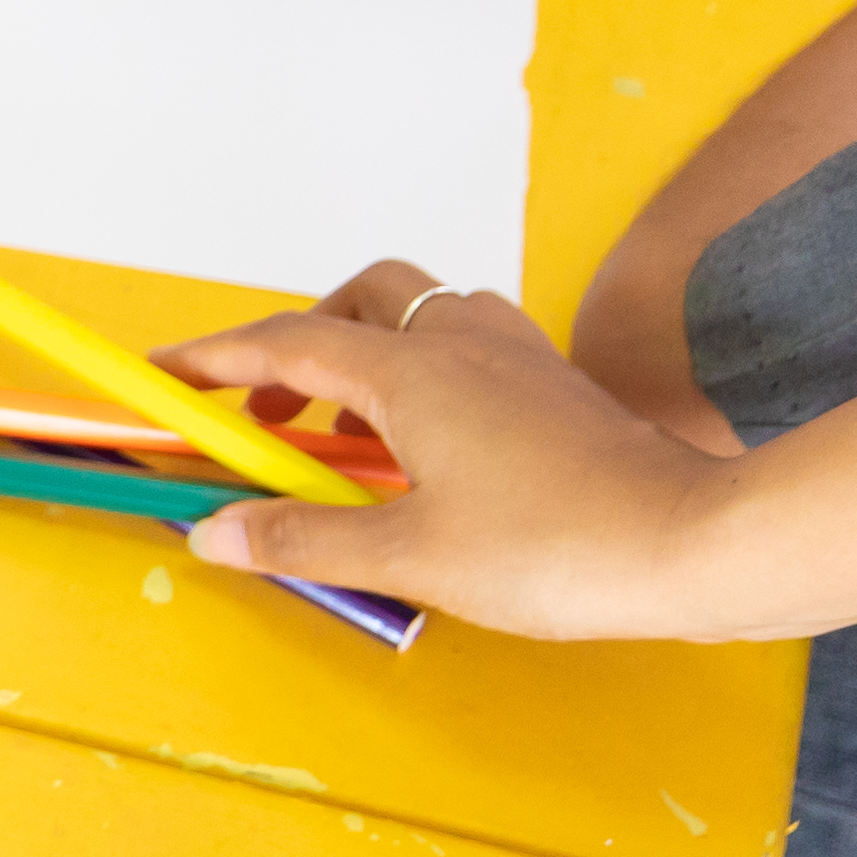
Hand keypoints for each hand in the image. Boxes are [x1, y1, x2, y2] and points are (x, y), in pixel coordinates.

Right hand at [155, 264, 739, 635]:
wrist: (694, 545)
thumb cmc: (555, 547)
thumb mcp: (407, 556)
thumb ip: (303, 537)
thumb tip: (216, 532)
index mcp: (413, 370)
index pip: (286, 343)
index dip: (212, 358)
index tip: (161, 374)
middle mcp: (463, 342)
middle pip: (357, 301)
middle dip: (296, 345)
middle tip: (265, 420)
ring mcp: (517, 358)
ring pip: (418, 317)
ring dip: (362, 358)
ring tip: (341, 437)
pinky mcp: (554, 388)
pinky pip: (466, 350)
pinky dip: (421, 378)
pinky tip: (425, 446)